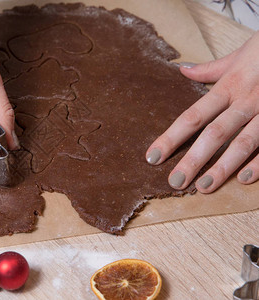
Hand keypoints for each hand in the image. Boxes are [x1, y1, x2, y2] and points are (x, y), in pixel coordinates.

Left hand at [146, 31, 258, 192]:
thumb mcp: (238, 57)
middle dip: (193, 160)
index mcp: (229, 86)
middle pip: (214, 134)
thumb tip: (182, 70)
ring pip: (243, 143)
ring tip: (204, 186)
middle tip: (175, 182)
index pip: (193, 116)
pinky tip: (244, 179)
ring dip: (223, 167)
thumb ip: (210, 69)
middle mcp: (246, 100)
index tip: (153, 157)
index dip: (171, 138)